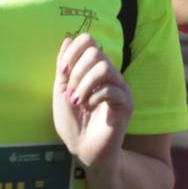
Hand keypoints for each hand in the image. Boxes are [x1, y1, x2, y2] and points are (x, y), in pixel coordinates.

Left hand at [52, 33, 133, 167]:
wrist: (83, 149)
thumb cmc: (72, 122)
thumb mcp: (61, 91)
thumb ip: (64, 67)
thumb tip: (67, 39)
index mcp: (94, 69)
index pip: (89, 41)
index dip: (72, 52)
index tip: (63, 71)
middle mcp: (110, 74)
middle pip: (96, 53)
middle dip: (76, 73)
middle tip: (71, 94)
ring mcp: (121, 88)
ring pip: (104, 68)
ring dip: (84, 85)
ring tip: (78, 102)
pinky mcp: (126, 104)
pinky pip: (111, 89)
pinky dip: (93, 98)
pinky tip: (89, 108)